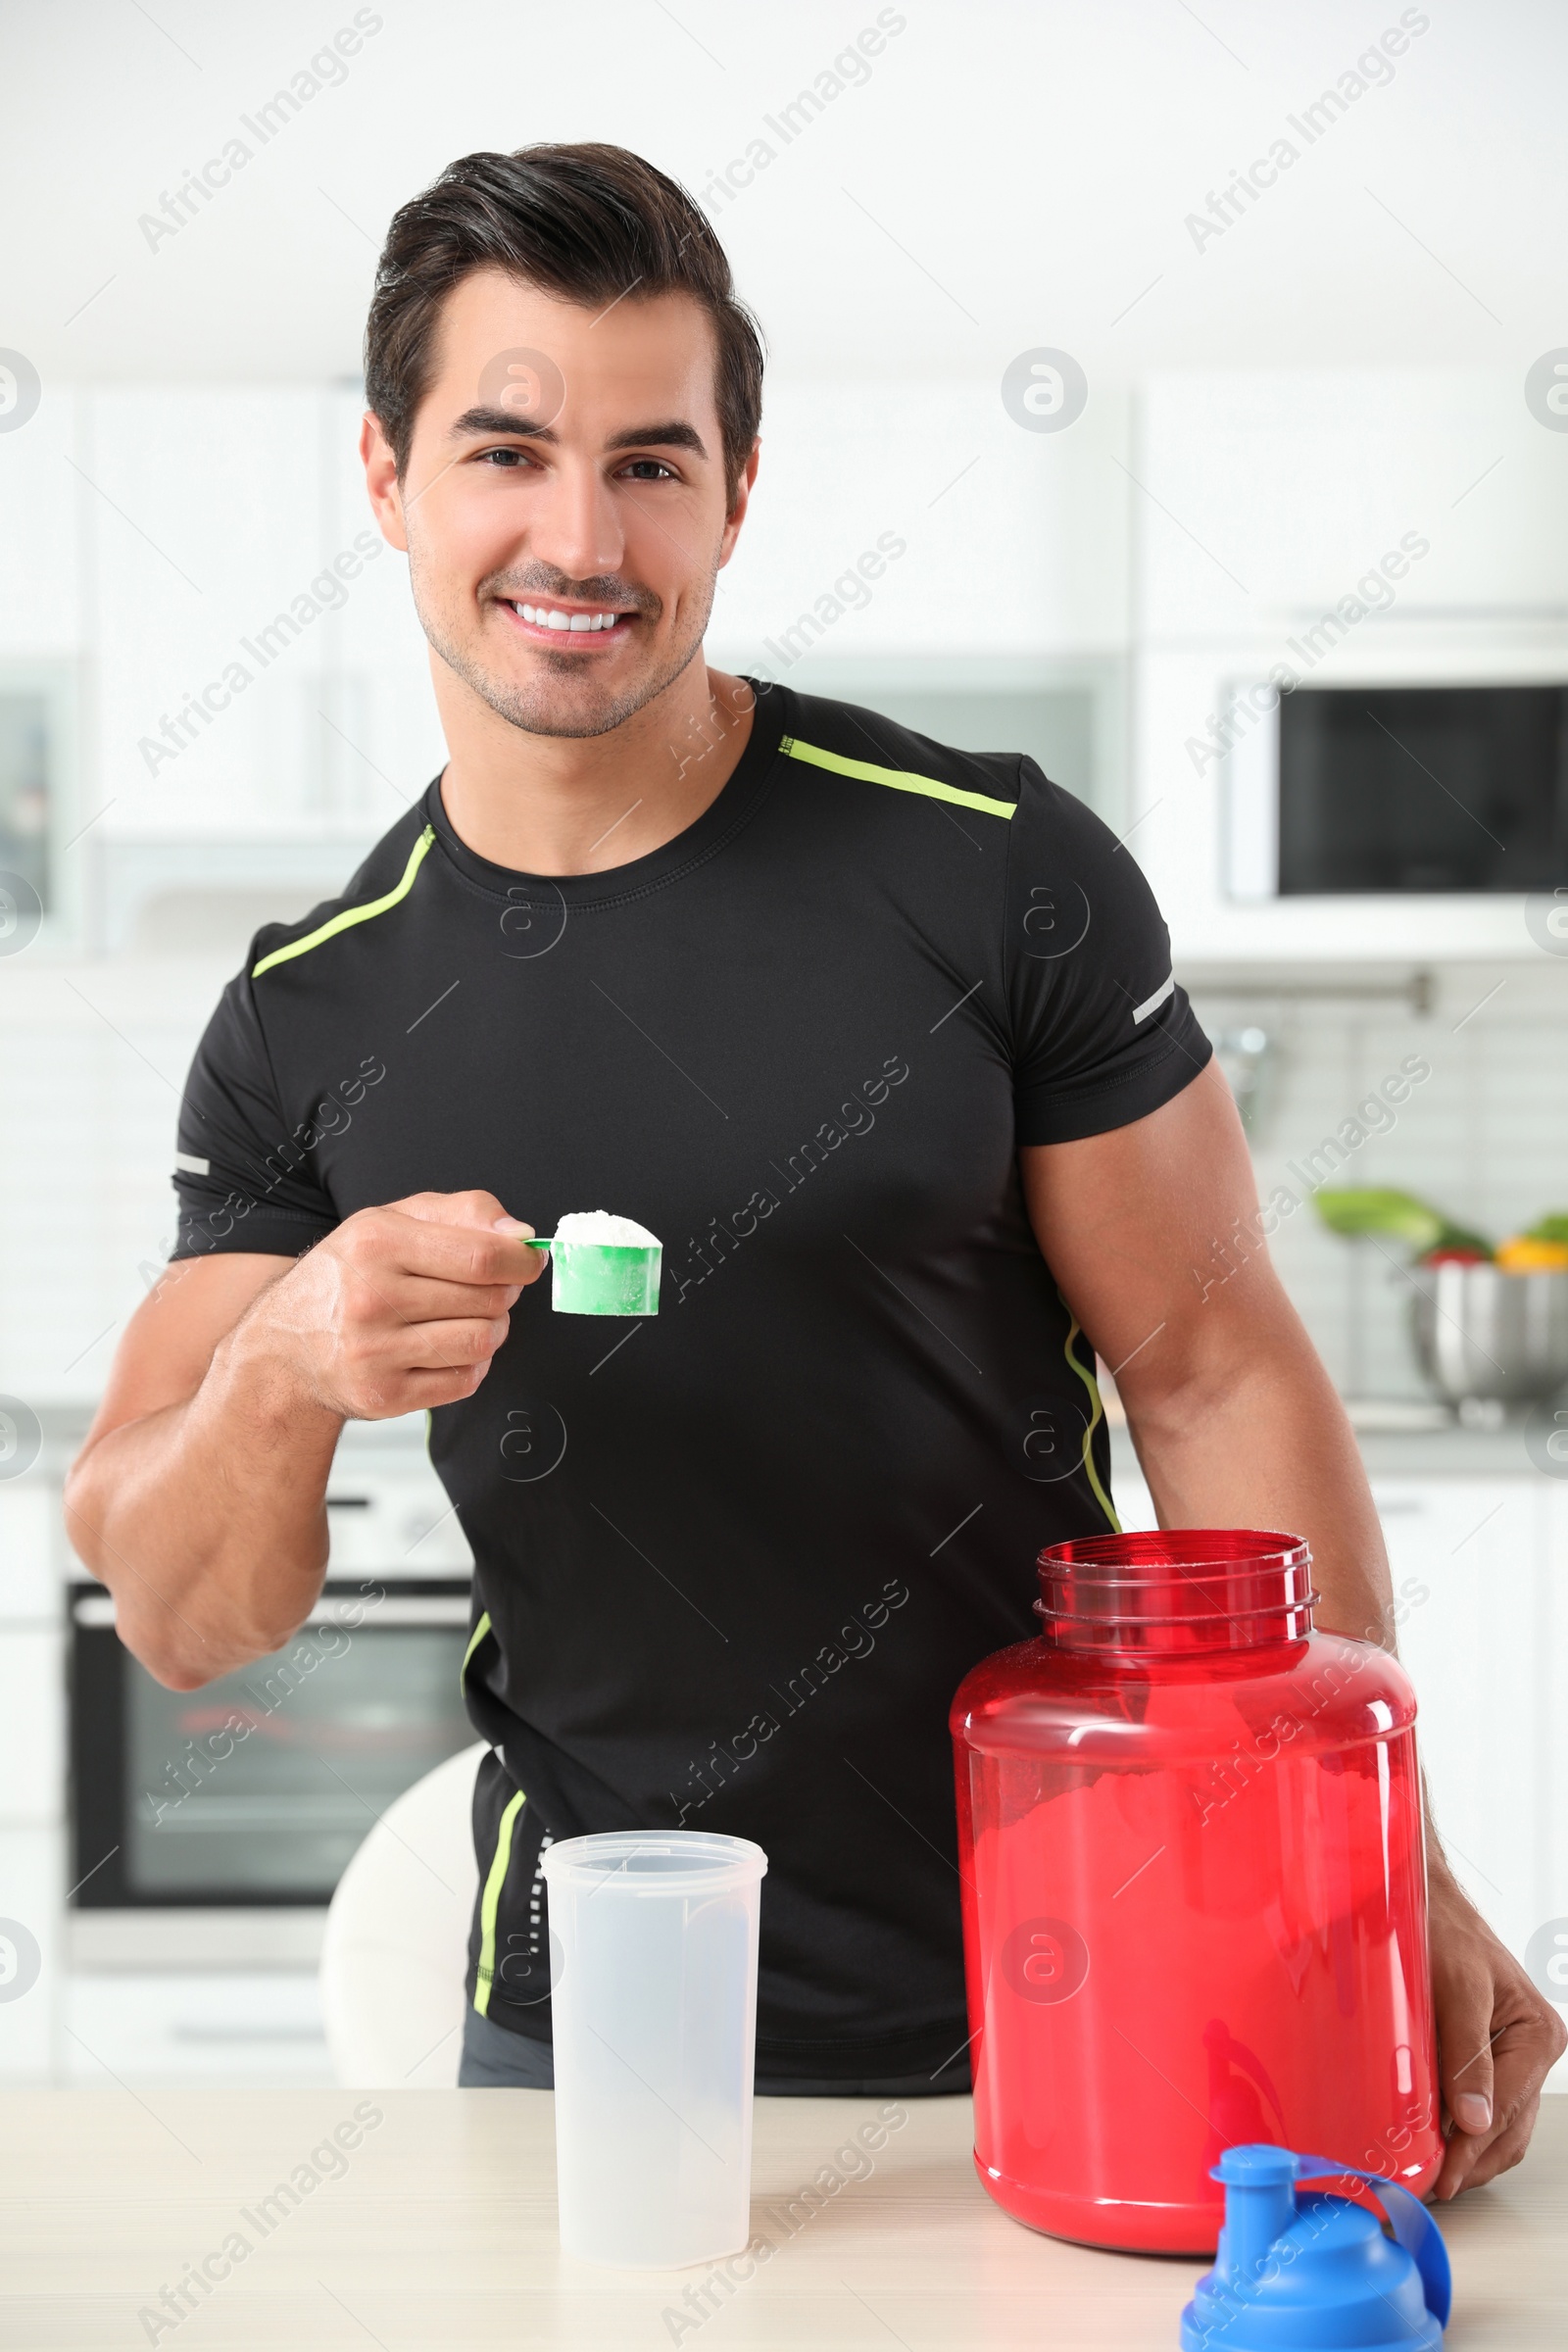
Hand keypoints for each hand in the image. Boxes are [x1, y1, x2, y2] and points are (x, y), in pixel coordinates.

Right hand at [231, 1189, 545, 1419]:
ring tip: (469, 1318)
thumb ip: (463, 1213)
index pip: (482, 1256)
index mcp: (377, 1243)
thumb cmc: (347, 1277)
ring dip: (492, 1330)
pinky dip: (471, 1364)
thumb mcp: (391, 1222)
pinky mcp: (382, 1395)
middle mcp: (371, 1297)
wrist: (283, 1346)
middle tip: (489, 1290)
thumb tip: (522, 1236)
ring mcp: (374, 1352)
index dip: (521, 1261)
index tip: (530, 1262)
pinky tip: (446, 1349)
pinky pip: (465, 1381)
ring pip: (482, 1341)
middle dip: (504, 1293)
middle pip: (488, 1299)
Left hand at [1427, 1858, 1565, 2198]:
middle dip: (1472, 2161)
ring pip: (1499, 2127)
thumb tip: (1473, 2121)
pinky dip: (1462, 2131)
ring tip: (1431, 2175)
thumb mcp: (1454, 1987)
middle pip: (1508, 2128)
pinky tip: (1434, 2142)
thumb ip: (1466, 2054)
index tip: (1443, 2174)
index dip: (1472, 2148)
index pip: (1506, 2110)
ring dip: (1469, 2153)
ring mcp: (1513, 2057)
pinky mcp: (1487, 2058)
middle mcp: (1533, 2049)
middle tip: (1432, 2186)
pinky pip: (1483, 2108)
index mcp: (1538, 2033)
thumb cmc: (1443, 1930)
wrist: (1424, 1899)